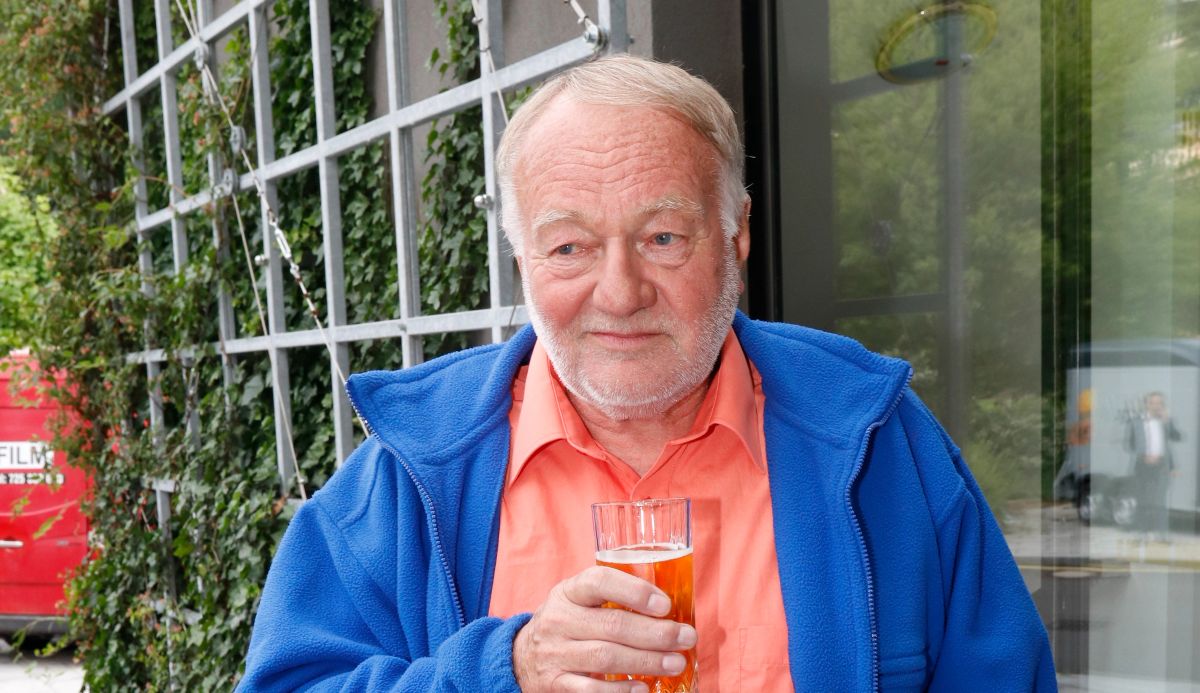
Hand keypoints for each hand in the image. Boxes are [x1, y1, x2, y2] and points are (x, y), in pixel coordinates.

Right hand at [512, 566, 696, 691]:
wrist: (521, 658)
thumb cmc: (567, 625)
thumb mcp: (579, 603)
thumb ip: (613, 600)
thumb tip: (671, 610)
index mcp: (568, 592)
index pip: (598, 581)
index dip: (634, 591)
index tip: (665, 604)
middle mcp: (558, 620)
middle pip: (612, 625)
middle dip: (656, 633)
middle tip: (686, 637)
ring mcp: (554, 654)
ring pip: (606, 656)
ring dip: (647, 661)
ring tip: (676, 663)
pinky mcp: (555, 684)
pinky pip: (591, 689)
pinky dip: (621, 691)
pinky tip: (643, 688)